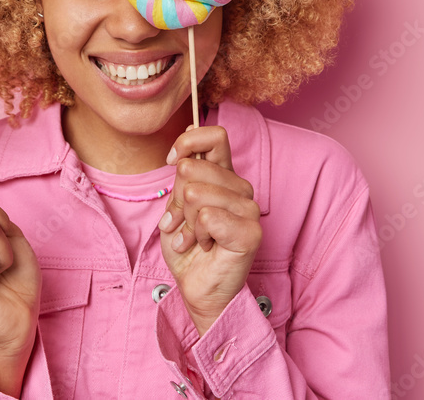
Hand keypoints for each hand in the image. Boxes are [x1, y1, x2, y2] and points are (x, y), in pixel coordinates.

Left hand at [158, 126, 261, 335]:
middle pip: (193, 168)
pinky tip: (203, 245)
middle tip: (182, 223)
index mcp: (225, 176)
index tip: (172, 162)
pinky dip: (196, 234)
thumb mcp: (177, 204)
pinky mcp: (250, 232)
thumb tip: (187, 136)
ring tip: (194, 237)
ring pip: (196, 193)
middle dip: (177, 200)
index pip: (214, 136)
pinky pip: (207, 216)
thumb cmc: (188, 248)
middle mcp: (241, 188)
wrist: (197, 288)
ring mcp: (249, 209)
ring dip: (186, 221)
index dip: (187, 143)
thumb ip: (184, 174)